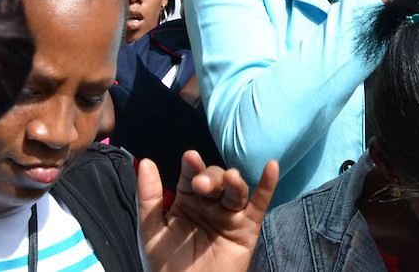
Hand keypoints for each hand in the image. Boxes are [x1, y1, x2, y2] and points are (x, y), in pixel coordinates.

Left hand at [139, 151, 278, 271]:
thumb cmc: (165, 267)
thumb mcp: (151, 232)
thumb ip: (149, 197)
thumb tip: (146, 163)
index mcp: (186, 200)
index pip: (191, 175)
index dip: (192, 165)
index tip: (190, 158)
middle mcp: (209, 204)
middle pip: (215, 179)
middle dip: (210, 178)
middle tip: (202, 186)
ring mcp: (229, 215)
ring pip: (236, 190)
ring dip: (234, 182)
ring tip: (231, 179)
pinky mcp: (247, 229)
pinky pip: (259, 205)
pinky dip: (267, 185)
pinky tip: (272, 167)